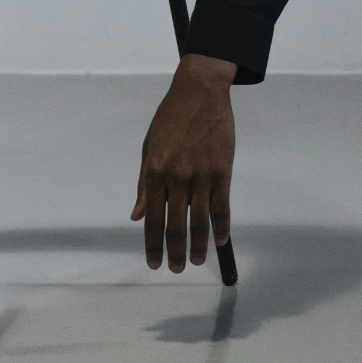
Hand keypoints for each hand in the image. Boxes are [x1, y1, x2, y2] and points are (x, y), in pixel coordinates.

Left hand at [132, 53, 236, 269]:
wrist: (199, 93)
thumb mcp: (148, 149)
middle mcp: (178, 178)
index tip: (154, 262)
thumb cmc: (170, 120)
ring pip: (201, 221)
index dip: (152, 244)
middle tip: (176, 269)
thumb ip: (144, 185)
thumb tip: (138, 216)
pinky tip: (221, 240)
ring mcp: (202, 176)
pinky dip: (222, 226)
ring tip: (197, 260)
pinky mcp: (223, 171)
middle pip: (176, 226)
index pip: (153, 219)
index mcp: (155, 173)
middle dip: (175, 252)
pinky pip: (223, 206)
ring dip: (200, 245)